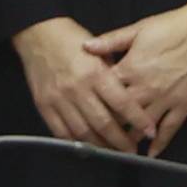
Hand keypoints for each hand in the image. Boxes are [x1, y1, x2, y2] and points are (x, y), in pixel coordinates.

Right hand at [11, 16, 142, 151]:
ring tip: (113, 152)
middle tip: (132, 150)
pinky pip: (61, 131)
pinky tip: (87, 147)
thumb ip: (113, 74)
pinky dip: (76, 142)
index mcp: (95, 73)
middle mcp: (77, 89)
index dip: (138, 120)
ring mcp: (59, 99)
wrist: (37, 34)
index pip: (122, 104)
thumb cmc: (72, 39)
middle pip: (104, 123)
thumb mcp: (100, 50)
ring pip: (83, 132)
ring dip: (101, 146)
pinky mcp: (44, 105)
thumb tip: (129, 99)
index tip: (150, 132)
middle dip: (121, 141)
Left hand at [93, 0, 186, 151]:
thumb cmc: (173, 27)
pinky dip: (159, 144)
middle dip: (107, 127)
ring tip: (117, 149)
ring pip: (142, 126)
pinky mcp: (184, 105)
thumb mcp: (137, 29)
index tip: (84, 112)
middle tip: (95, 138)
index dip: (93, 102)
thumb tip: (85, 47)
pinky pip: (170, 129)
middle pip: (119, 114)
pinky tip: (150, 153)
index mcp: (131, 69)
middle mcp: (146, 88)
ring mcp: (166, 99)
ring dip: (129, 139)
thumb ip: (110, 41)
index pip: (104, 92)